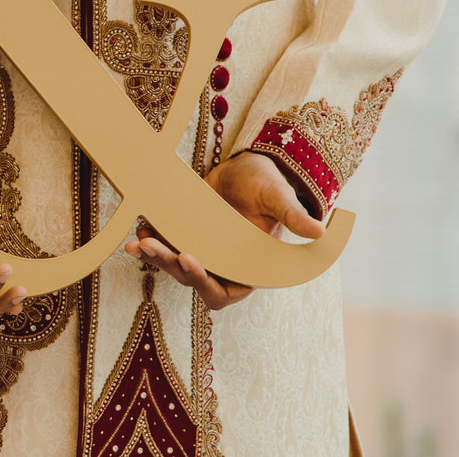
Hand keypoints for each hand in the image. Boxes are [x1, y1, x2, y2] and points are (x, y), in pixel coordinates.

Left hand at [122, 151, 326, 309]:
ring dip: (155, 256)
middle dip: (170, 266)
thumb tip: (319, 231)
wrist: (247, 167)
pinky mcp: (184, 234)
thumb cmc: (269, 184)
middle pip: (191, 279)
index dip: (204, 283)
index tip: (191, 259)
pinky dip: (150, 240)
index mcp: (245, 268)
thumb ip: (292, 215)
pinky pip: (164, 244)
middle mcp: (221, 265)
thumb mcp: (279, 196)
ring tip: (138, 242)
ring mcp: (201, 250)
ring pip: (173, 265)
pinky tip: (139, 228)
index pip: (222, 292)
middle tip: (152, 247)